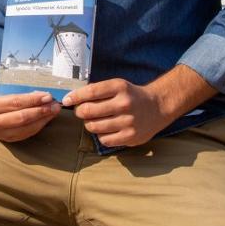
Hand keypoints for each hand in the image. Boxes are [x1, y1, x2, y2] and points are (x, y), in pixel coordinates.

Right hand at [0, 60, 59, 141]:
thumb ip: (17, 89)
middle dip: (41, 111)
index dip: (33, 100)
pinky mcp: (4, 139)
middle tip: (55, 105)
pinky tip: (46, 119)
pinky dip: (37, 127)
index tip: (48, 96)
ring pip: (25, 129)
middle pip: (21, 118)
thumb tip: (42, 92)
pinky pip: (24, 134)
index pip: (15, 102)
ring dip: (42, 120)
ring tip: (54, 111)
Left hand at [63, 66, 216, 147]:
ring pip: (94, 126)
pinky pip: (104, 139)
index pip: (90, 92)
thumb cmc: (132, 96)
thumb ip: (98, 91)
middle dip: (79, 112)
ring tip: (93, 120)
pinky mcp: (130, 137)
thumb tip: (72, 99)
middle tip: (80, 111)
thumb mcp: (118, 86)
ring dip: (89, 124)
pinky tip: (104, 129)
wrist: (157, 107)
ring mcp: (128, 122)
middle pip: (89, 111)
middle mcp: (124, 104)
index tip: (67, 100)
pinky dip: (100, 135)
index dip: (75, 96)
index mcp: (119, 87)